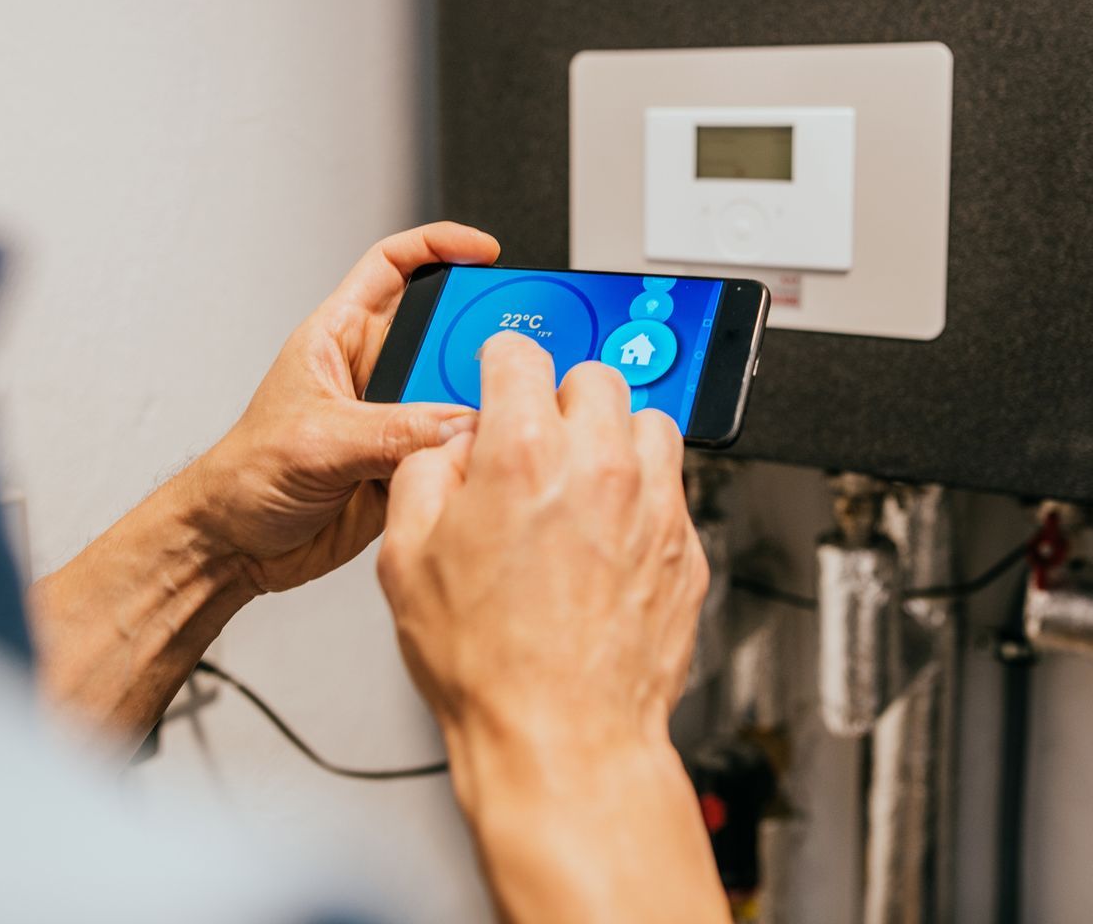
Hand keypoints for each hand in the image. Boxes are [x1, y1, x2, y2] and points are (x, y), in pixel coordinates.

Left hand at [192, 222, 499, 593]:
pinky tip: (479, 458)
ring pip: (457, 392)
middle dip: (481, 335)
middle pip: (443, 332)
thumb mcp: (317, 442)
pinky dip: (474, 451)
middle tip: (513, 350)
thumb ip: (390, 432)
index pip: (392, 266)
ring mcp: (395, 417)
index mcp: (340, 336)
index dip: (439, 246)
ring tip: (497, 413)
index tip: (486, 252)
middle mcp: (372, 371)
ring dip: (479, 402)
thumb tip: (456, 422)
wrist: (237, 544)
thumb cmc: (245, 475)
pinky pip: (457, 446)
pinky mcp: (408, 461)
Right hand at [377, 334, 723, 923]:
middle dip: (561, 397)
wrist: (564, 739)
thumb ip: (425, 475)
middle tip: (539, 436)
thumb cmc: (489, 665)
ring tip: (584, 478)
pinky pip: (674, 488)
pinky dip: (644, 494)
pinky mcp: (687, 547)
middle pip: (596, 376)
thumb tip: (449, 450)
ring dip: (616, 436)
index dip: (499, 361)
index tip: (499, 373)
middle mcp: (600, 467)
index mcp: (524, 453)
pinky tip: (610, 533)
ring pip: (651, 422)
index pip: (519, 354)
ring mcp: (654, 506)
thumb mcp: (405, 558)